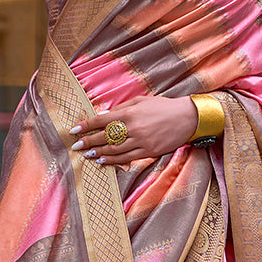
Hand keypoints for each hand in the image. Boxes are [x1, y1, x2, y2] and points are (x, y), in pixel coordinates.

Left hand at [70, 94, 198, 165]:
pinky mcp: (148, 152)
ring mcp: (141, 142)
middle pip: (105, 137)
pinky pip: (126, 158)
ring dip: (98, 152)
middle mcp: (133, 128)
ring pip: (114, 150)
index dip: (86, 126)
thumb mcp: (141, 101)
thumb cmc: (163, 106)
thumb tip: (103, 115)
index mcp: (130, 113)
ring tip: (87, 153)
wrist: (187, 118)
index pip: (101, 120)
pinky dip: (112, 160)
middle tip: (75, 145)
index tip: (74, 130)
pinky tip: (103, 160)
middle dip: (88, 141)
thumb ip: (122, 109)